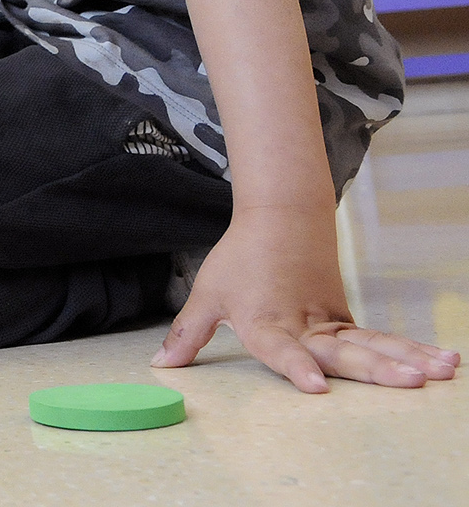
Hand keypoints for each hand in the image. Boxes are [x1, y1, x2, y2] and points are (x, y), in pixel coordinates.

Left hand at [152, 205, 458, 391]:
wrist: (279, 218)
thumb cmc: (240, 260)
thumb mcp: (209, 294)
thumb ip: (189, 333)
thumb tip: (163, 364)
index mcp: (265, 322)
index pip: (279, 349)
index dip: (295, 366)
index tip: (316, 386)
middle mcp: (303, 325)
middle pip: (341, 350)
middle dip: (376, 368)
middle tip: (411, 380)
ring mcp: (330, 321)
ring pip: (372, 342)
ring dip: (407, 357)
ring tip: (441, 372)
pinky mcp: (347, 318)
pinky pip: (381, 338)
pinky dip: (412, 349)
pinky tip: (443, 363)